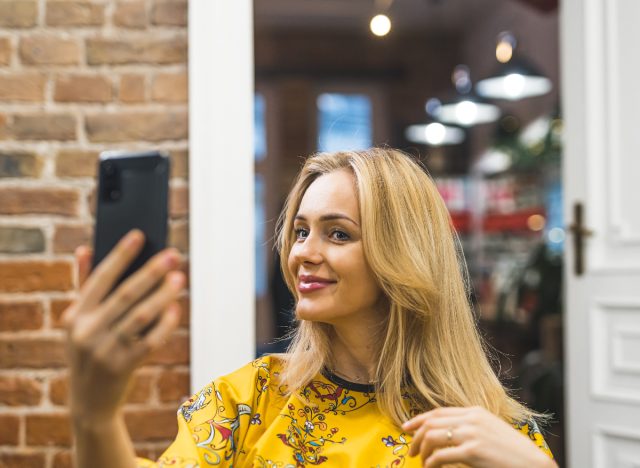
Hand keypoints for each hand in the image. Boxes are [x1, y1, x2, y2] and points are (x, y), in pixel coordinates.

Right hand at [63, 230, 184, 425]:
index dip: (120, 255)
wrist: (90, 401)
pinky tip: (175, 307)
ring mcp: (106, 351)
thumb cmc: (89, 351)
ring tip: (179, 278)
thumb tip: (85, 248)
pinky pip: (151, 340)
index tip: (138, 235)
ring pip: (141, 316)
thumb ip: (83, 285)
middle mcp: (87, 332)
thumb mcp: (78, 322)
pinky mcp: (124, 366)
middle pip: (125, 295)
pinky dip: (165, 322)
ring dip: (163, 294)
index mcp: (75, 316)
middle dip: (151, 272)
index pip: (100, 279)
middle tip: (173, 255)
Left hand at [402, 406, 556, 467]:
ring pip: (432, 437)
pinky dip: (431, 463)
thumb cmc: (513, 453)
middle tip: (411, 450)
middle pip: (431, 422)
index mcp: (475, 411)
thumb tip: (447, 434)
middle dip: (416, 436)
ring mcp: (471, 434)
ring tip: (422, 462)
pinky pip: (440, 455)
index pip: (438, 411)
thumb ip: (470, 427)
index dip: (419, 419)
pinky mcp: (472, 451)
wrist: (533, 464)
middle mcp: (471, 419)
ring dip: (423, 451)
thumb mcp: (490, 431)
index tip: (407, 427)